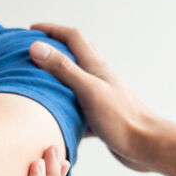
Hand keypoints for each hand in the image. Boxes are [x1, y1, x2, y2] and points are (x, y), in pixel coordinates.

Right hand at [29, 24, 175, 175]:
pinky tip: (54, 116)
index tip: (31, 30)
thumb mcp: (88, 90)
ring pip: (74, 81)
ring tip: (38, 82)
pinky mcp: (98, 116)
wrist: (144, 145)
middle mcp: (98, 78)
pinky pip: (76, 106)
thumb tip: (37, 47)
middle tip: (33, 53)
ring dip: (57, 78)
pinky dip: (63, 106)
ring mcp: (98, 97)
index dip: (51, 30)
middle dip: (54, 49)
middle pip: (74, 55)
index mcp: (95, 66)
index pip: (72, 38)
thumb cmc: (120, 118)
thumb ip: (63, 69)